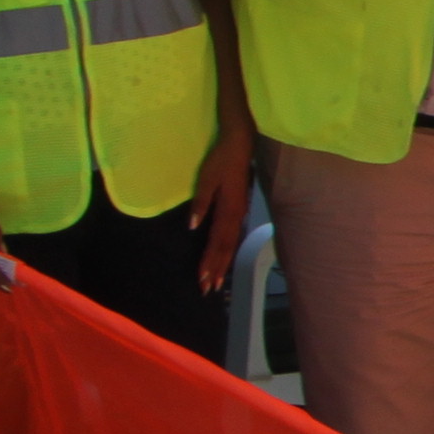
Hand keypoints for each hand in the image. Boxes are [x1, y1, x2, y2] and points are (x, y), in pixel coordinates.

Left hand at [189, 120, 255, 293]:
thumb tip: (193, 227)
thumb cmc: (221, 160)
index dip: (210, 262)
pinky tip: (224, 257)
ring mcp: (239, 213)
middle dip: (217, 269)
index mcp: (228, 210)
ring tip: (217, 281)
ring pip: (231, 244)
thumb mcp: (207, 179)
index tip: (203, 279)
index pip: (217, 243)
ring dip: (223, 263)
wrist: (240, 144)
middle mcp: (236, 216)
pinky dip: (227, 250)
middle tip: (208, 289)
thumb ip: (201, 203)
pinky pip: (233, 236)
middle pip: (226, 248)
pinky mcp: (239, 209)